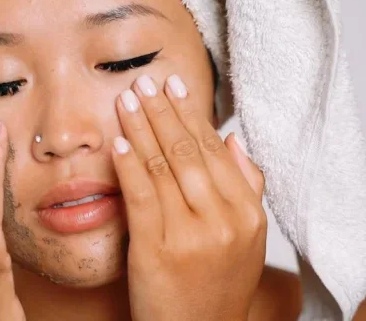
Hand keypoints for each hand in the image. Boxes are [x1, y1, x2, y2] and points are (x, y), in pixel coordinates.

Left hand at [113, 74, 266, 320]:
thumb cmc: (217, 284)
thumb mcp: (247, 239)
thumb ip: (246, 187)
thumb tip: (233, 138)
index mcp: (248, 213)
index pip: (216, 151)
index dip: (192, 115)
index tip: (174, 87)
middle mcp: (223, 220)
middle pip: (189, 152)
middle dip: (163, 112)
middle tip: (144, 82)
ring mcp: (191, 235)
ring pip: (163, 167)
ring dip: (141, 128)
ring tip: (127, 100)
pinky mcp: (156, 250)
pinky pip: (140, 196)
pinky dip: (128, 165)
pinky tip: (118, 141)